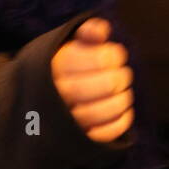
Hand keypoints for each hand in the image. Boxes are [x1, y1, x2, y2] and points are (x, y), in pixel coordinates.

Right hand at [51, 17, 133, 142]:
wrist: (45, 97)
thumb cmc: (68, 66)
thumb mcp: (73, 44)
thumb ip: (88, 33)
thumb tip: (101, 29)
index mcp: (56, 66)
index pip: (98, 61)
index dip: (113, 56)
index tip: (116, 55)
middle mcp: (57, 94)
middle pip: (103, 86)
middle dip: (118, 78)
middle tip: (121, 75)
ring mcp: (65, 120)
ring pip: (100, 113)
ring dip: (121, 100)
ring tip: (122, 92)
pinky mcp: (77, 139)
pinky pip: (103, 134)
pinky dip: (119, 121)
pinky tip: (121, 110)